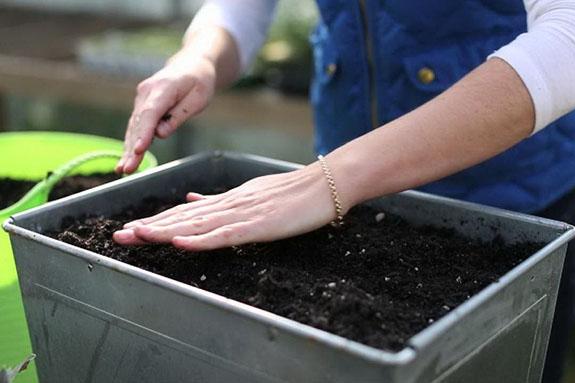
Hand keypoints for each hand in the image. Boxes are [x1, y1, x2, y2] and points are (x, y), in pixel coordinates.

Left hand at [113, 164, 343, 250]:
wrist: (324, 184)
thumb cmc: (293, 192)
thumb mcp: (252, 194)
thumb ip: (221, 200)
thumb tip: (191, 200)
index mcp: (228, 200)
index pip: (185, 213)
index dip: (157, 221)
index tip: (132, 228)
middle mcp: (229, 205)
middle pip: (183, 218)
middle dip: (150, 227)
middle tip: (119, 236)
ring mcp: (243, 214)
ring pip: (197, 225)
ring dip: (165, 232)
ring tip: (137, 237)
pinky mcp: (259, 225)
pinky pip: (225, 235)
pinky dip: (201, 239)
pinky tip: (180, 242)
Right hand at [116, 54, 216, 173]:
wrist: (191, 65)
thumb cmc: (199, 82)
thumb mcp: (199, 98)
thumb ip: (179, 115)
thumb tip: (160, 134)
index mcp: (163, 88)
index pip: (151, 113)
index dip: (144, 133)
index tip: (138, 150)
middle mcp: (146, 92)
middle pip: (139, 124)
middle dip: (132, 148)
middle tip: (127, 169)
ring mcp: (141, 99)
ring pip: (134, 127)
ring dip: (128, 149)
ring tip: (123, 170)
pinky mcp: (142, 106)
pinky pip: (136, 126)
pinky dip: (131, 142)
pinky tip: (126, 159)